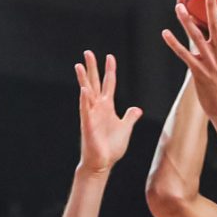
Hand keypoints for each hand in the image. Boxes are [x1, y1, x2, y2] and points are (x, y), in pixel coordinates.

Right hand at [74, 50, 142, 171]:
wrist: (102, 163)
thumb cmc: (111, 147)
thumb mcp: (125, 128)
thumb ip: (130, 117)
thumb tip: (137, 109)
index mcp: (107, 107)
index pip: (108, 84)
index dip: (110, 70)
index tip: (110, 56)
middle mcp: (98, 108)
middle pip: (94, 83)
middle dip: (92, 68)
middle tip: (88, 52)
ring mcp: (91, 115)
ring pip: (87, 93)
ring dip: (83, 80)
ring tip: (79, 65)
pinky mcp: (88, 125)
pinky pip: (86, 110)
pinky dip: (85, 101)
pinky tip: (84, 90)